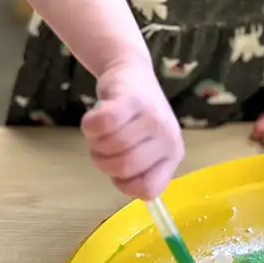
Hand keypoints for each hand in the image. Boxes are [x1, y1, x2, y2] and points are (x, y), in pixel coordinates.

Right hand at [81, 60, 183, 198]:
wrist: (132, 71)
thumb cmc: (136, 117)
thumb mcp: (146, 148)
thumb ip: (140, 171)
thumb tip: (133, 191)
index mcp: (173, 155)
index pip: (147, 190)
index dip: (123, 184)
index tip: (118, 169)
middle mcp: (169, 137)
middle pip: (123, 167)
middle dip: (103, 161)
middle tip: (103, 145)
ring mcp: (153, 117)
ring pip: (110, 146)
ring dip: (95, 142)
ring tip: (102, 129)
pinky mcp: (132, 98)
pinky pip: (102, 124)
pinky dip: (90, 125)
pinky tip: (94, 117)